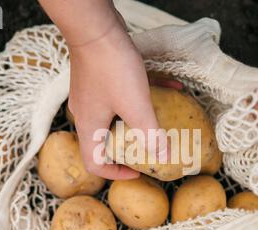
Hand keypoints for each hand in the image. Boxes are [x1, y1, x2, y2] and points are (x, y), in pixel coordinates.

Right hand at [69, 19, 166, 178]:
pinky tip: (170, 86)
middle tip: (152, 145)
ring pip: (117, 117)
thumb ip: (150, 134)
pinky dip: (143, 96)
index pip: (94, 164)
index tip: (138, 170)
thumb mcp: (136, 107)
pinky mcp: (101, 79)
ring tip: (166, 117)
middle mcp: (87, 114)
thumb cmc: (111, 69)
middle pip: (106, 141)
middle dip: (132, 146)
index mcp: (89, 127)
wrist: (96, 28)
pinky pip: (122, 95)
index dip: (116, 173)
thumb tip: (163, 157)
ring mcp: (93, 95)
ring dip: (141, 119)